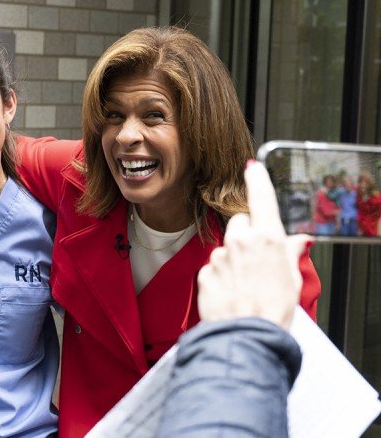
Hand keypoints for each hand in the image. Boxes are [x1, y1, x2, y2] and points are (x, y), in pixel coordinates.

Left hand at [197, 160, 307, 329]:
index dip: (257, 179)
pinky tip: (229, 293)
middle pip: (239, 224)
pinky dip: (218, 277)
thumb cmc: (273, 311)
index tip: (252, 166)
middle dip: (245, 236)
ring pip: (224, 247)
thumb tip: (298, 240)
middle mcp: (241, 242)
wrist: (246, 336)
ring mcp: (220, 256)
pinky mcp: (204, 271)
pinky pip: (211, 267)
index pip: (261, 198)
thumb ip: (289, 253)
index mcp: (268, 239)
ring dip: (231, 259)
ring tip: (243, 284)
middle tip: (255, 261)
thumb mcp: (291, 279)